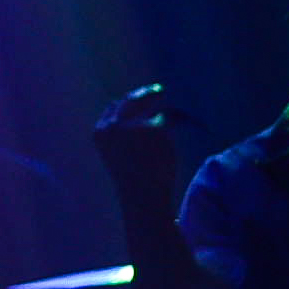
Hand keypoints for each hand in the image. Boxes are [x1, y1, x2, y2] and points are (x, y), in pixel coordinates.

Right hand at [94, 86, 187, 213]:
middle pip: (131, 100)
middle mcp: (112, 125)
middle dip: (147, 94)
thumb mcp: (121, 155)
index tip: (141, 100)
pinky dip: (183, 121)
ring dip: (168, 113)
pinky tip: (189, 132)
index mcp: (99, 132)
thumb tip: (145, 112)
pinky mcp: (154, 127)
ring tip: (178, 125)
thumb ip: (126, 133)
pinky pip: (172, 116)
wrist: (144, 197)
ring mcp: (132, 125)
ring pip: (154, 107)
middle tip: (161, 91)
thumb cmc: (134, 182)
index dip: (129, 104)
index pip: (114, 107)